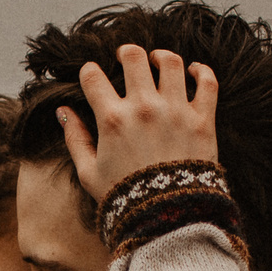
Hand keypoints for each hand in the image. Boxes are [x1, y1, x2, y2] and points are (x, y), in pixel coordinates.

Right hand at [59, 42, 218, 200]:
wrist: (168, 217)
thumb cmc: (125, 198)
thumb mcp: (89, 173)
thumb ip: (75, 138)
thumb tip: (63, 112)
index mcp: (113, 119)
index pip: (93, 76)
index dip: (89, 72)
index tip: (92, 76)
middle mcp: (144, 108)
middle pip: (133, 57)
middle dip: (126, 53)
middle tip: (125, 58)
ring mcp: (176, 111)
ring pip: (170, 62)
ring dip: (160, 56)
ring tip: (157, 60)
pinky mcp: (203, 119)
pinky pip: (207, 82)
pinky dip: (201, 70)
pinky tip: (192, 70)